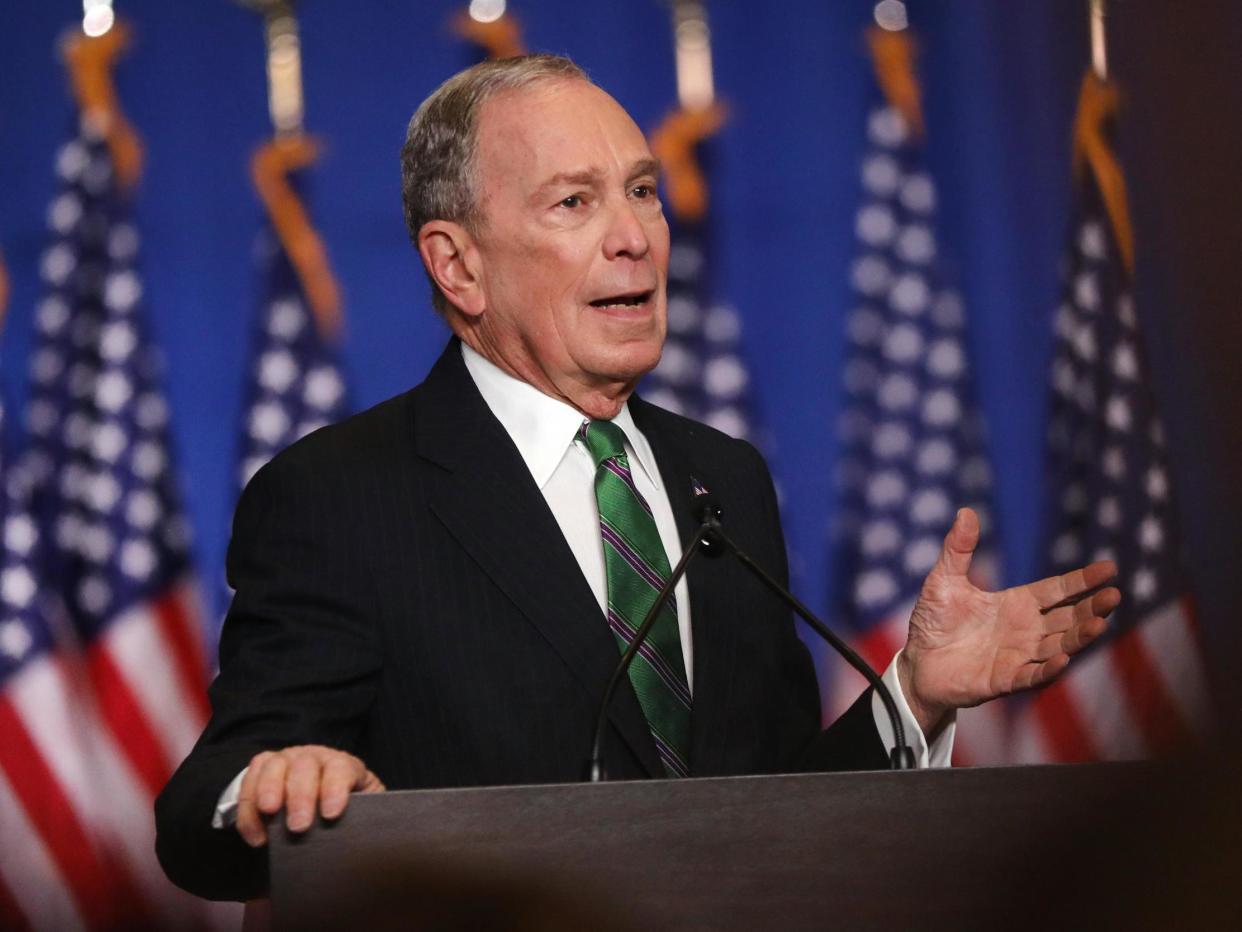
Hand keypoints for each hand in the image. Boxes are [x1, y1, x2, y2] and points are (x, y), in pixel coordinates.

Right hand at [235, 745, 384, 847]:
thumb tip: (368, 843)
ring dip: (268, 792)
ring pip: (274, 766)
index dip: (335, 788)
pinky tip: (255, 834)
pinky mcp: (263, 768)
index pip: (341, 768)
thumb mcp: (360, 814)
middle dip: (300, 795)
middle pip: (305, 766)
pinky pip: (250, 779)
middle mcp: (314, 757)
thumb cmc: (345, 810)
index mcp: (344, 765)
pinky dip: (248, 807)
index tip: (331, 814)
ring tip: (269, 817)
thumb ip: (361, 824)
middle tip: (298, 826)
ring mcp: (287, 759)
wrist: (322, 797)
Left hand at [899, 508, 1118, 734]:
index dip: (1082, 580)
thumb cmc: (933, 621)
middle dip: (1091, 608)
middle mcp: (1025, 629)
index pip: (1057, 590)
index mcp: (1016, 603)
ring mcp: (1018, 655)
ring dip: (1080, 637)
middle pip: (1068, 618)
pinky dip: (1048, 668)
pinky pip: (1032, 675)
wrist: (916, 662)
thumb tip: (965, 511)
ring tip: (1100, 624)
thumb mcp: (944, 580)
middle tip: (1114, 596)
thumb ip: (958, 549)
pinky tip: (1063, 658)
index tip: (1109, 568)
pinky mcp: (1004, 679)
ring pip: (1059, 645)